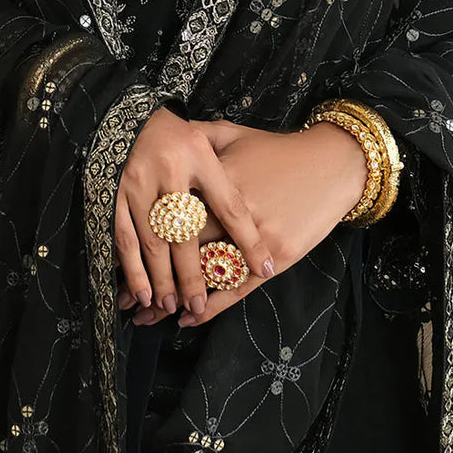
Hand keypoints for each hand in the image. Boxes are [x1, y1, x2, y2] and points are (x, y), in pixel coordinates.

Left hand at [121, 118, 367, 328]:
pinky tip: (190, 318)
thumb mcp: (234, 134)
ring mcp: (256, 239)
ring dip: (175, 298)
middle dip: (151, 277)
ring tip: (146, 316)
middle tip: (124, 298)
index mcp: (216, 181)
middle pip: (182, 250)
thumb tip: (163, 134)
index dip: (143, 240)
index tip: (119, 259)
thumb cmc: (279, 149)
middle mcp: (233, 213)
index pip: (171, 215)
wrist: (332, 163)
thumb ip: (196, 136)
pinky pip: (238, 288)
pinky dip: (213, 306)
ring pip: (206, 274)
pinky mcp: (277, 257)